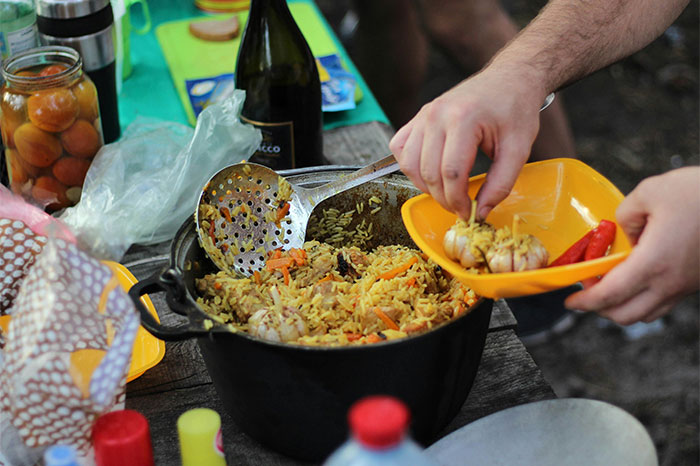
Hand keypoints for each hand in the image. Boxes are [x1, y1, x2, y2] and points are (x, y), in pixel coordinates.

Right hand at [389, 65, 546, 219]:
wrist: (509, 79)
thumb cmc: (515, 110)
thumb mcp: (518, 150)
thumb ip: (501, 184)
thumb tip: (481, 212)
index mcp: (463, 119)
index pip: (451, 172)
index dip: (458, 200)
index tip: (469, 213)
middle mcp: (437, 114)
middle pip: (428, 171)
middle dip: (443, 198)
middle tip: (460, 208)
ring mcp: (424, 114)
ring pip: (409, 163)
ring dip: (424, 186)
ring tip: (446, 193)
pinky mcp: (419, 117)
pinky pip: (400, 148)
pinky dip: (410, 167)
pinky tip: (429, 173)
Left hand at [565, 167, 699, 324]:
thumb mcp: (650, 192)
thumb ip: (625, 215)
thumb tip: (622, 233)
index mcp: (653, 263)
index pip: (610, 295)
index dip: (585, 301)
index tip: (569, 300)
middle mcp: (670, 282)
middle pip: (625, 315)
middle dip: (599, 309)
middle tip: (586, 291)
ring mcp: (686, 286)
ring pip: (646, 314)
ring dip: (621, 308)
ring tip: (608, 286)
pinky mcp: (696, 282)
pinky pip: (663, 305)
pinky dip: (642, 302)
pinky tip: (635, 281)